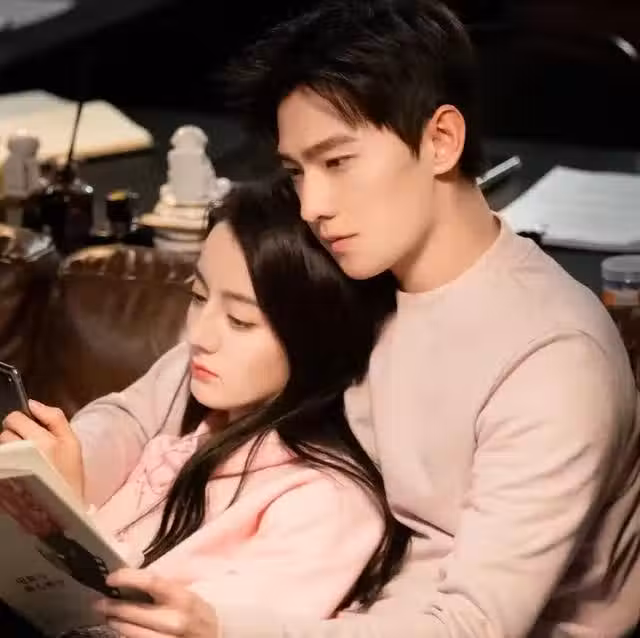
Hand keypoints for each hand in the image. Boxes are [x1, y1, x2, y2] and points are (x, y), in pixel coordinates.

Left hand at [1, 400, 84, 500]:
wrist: (63, 510)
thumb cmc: (70, 476)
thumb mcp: (73, 443)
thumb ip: (55, 418)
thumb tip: (33, 403)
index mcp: (43, 441)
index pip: (16, 418)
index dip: (22, 422)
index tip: (32, 431)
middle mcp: (23, 453)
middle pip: (5, 432)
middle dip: (14, 436)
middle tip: (29, 449)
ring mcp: (10, 467)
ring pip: (1, 447)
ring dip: (9, 451)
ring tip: (24, 462)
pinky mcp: (4, 478)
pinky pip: (1, 461)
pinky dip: (6, 463)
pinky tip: (17, 470)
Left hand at [96, 569, 219, 637]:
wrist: (216, 637)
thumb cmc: (196, 612)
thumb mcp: (187, 594)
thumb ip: (164, 588)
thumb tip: (132, 579)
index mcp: (182, 597)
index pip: (150, 582)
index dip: (127, 578)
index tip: (110, 578)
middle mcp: (175, 619)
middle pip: (134, 611)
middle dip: (113, 607)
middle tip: (99, 602)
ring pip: (132, 633)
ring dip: (116, 623)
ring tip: (109, 616)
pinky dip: (128, 636)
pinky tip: (123, 629)